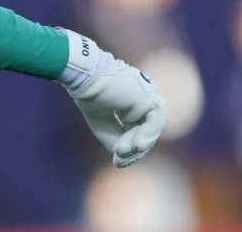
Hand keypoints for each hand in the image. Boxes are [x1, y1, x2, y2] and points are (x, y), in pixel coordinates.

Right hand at [59, 31, 166, 166]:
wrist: (86, 79)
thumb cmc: (91, 97)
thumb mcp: (103, 126)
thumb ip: (117, 140)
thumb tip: (125, 155)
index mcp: (133, 103)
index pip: (139, 130)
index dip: (130, 148)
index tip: (117, 161)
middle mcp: (144, 100)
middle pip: (146, 132)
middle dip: (134, 150)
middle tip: (118, 160)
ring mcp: (148, 98)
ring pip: (152, 130)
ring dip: (138, 145)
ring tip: (121, 151)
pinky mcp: (149, 99)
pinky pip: (155, 123)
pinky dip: (145, 136)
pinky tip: (133, 145)